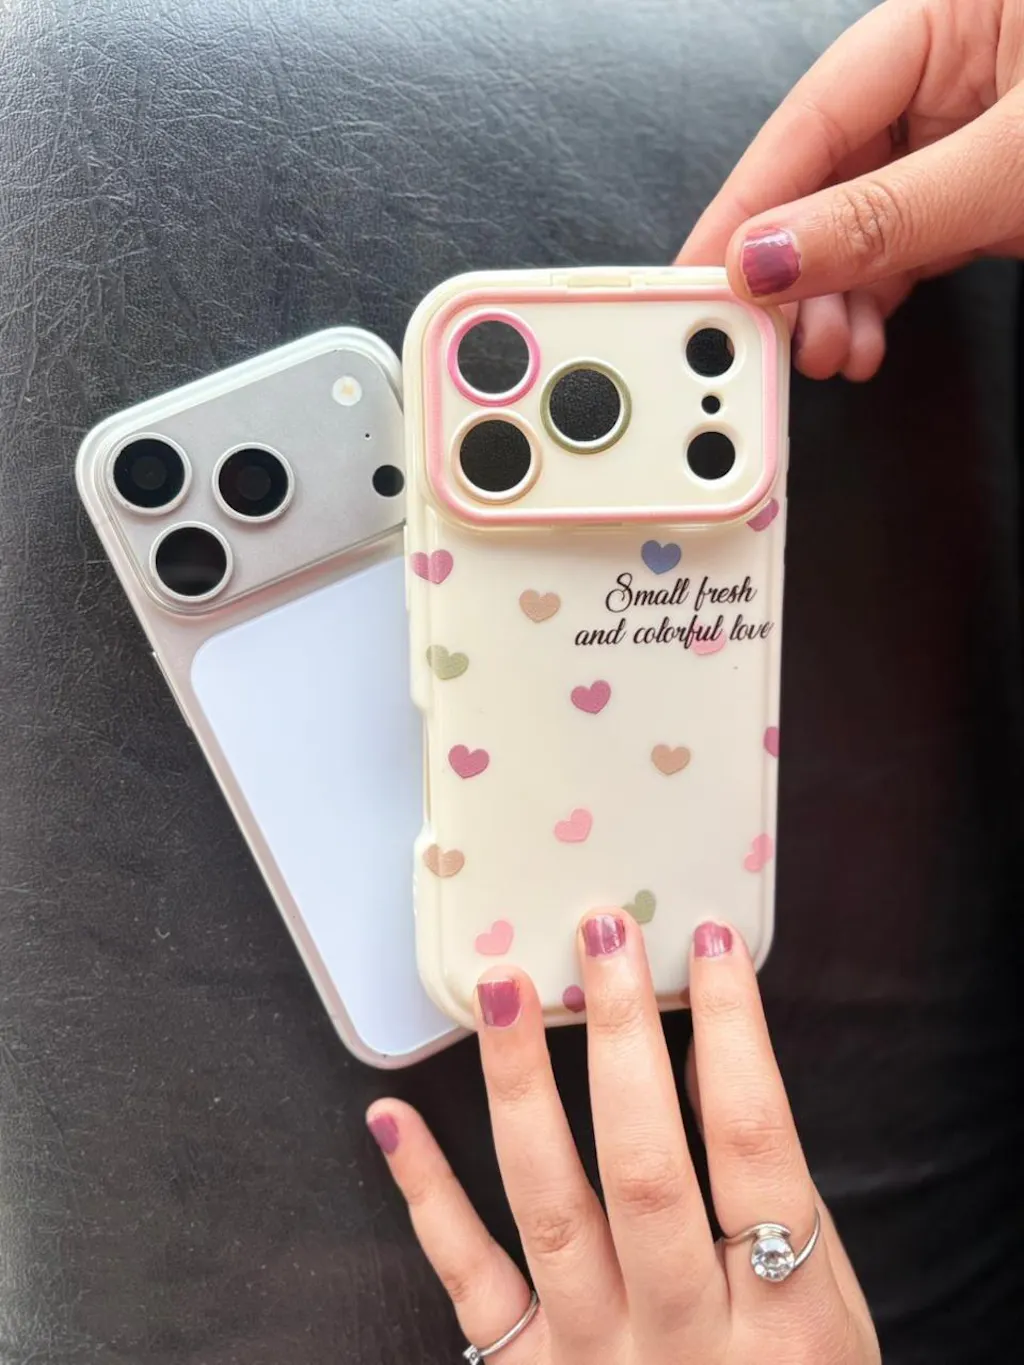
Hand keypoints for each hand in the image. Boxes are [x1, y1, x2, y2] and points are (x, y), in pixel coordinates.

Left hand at [367, 916, 878, 1362]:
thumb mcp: (830, 1313)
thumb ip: (777, 1204)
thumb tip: (708, 1053)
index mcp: (786, 1316)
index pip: (755, 1145)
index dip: (734, 1034)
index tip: (705, 944)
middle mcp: (682, 1336)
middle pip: (645, 1167)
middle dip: (621, 1037)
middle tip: (600, 932)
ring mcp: (594, 1358)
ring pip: (550, 1207)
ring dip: (520, 1087)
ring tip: (503, 989)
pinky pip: (470, 1282)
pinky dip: (425, 1194)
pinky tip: (392, 1117)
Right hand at [678, 0, 1023, 380]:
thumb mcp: (1012, 165)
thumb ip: (889, 213)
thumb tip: (771, 256)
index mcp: (946, 19)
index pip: (812, 117)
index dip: (749, 203)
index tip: (702, 275)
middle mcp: (946, 77)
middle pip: (824, 179)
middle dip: (793, 268)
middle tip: (763, 332)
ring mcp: (964, 141)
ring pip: (857, 229)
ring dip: (830, 302)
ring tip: (823, 351)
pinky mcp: (980, 200)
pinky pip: (902, 254)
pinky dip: (874, 305)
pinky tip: (860, 340)